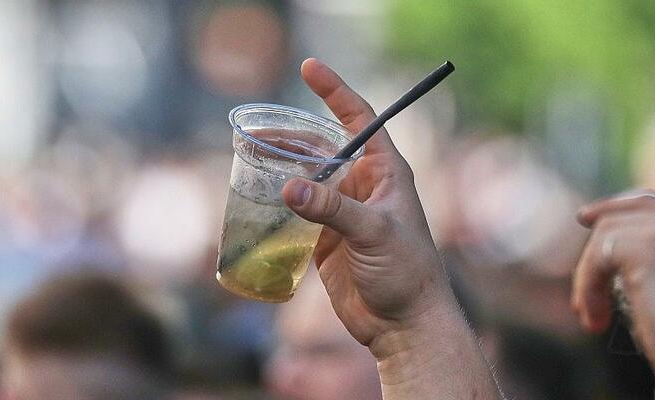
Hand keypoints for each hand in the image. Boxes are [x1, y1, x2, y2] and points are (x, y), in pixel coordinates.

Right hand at [281, 59, 450, 350]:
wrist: (403, 324)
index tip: (309, 67)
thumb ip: (333, 209)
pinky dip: (277, 203)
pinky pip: (298, 211)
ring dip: (280, 167)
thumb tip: (288, 187)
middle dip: (290, 135)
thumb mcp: (374, 233)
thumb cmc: (406, 272)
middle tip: (255, 130)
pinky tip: (256, 197)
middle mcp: (362, 185)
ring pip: (305, 178)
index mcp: (385, 172)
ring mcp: (342, 212)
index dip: (335, 91)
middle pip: (321, 147)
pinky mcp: (326, 238)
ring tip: (248, 156)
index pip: (359, 118)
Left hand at [572, 191, 654, 396]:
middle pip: (641, 205)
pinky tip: (595, 320)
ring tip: (592, 315)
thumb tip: (621, 256)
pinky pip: (600, 254)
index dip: (625, 207)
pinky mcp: (652, 243)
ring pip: (610, 232)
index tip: (589, 215)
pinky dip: (588, 286)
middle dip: (607, 214)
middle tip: (580, 220)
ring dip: (591, 273)